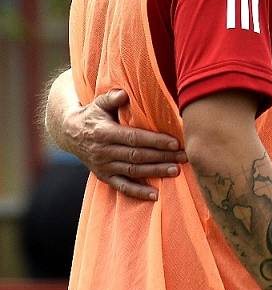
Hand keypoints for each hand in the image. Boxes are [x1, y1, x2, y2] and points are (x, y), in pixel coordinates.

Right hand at [64, 89, 185, 200]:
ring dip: (155, 172)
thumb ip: (111, 97)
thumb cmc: (92, 114)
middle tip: (184, 156)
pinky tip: (155, 196)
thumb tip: (123, 94)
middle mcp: (104, 152)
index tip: (175, 142)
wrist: (69, 133)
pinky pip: (122, 187)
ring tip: (176, 171)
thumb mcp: (98, 103)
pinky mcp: (104, 177)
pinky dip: (138, 193)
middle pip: (138, 156)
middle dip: (163, 157)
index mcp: (104, 133)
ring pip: (133, 171)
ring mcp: (104, 166)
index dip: (155, 141)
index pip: (134, 138)